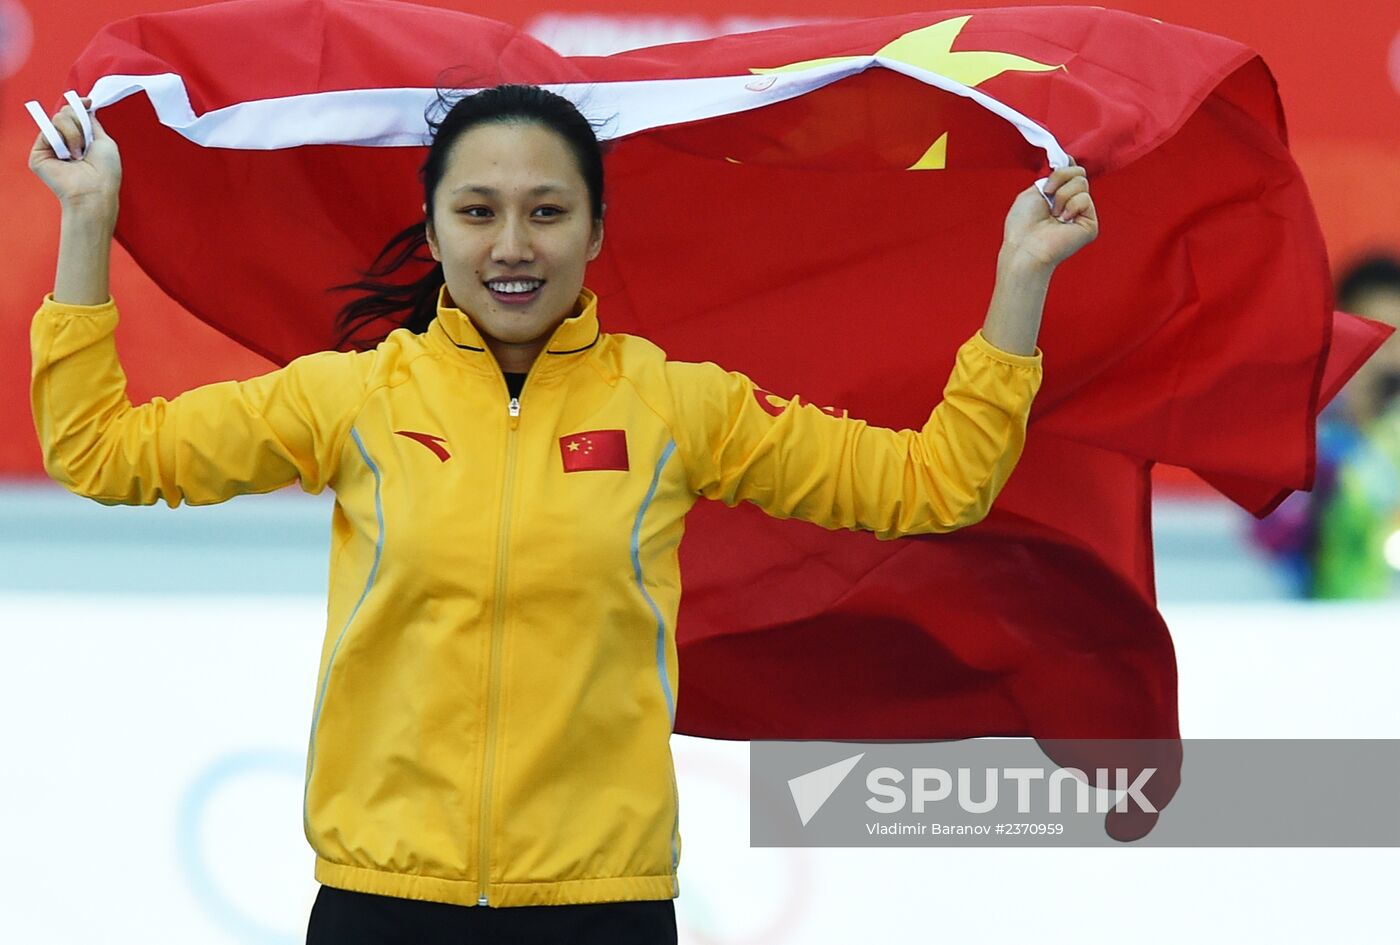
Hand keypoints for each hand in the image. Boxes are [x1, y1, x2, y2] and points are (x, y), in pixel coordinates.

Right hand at [28, 97, 121, 218]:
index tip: (88, 101)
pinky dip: (62, 138)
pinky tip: (68, 155)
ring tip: (78, 154)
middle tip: (85, 144)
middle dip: (78, 121)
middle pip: (65, 112)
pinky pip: (48, 130)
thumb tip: (85, 106)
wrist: (94, 190)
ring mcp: (51, 146)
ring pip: (57, 118)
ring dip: (73, 133)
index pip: (74, 114)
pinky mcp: (39, 153)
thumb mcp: (104, 141)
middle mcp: (65, 142)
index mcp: (81, 139)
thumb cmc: (105, 172)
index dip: (79, 105)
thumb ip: (92, 123)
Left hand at [999, 163, 1098, 270]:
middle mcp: (1071, 204)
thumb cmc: (1022, 226)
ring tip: (1053, 214)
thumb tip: (1067, 160)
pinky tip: (1063, 221)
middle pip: (1079, 173)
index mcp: (1058, 196)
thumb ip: (1051, 176)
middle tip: (1047, 194)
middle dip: (1060, 177)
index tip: (1058, 162)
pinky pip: (1085, 199)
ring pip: (1082, 183)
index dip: (1067, 165)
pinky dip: (1071, 206)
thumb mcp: (1033, 191)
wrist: (1025, 247)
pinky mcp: (1090, 224)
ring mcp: (1082, 214)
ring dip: (1062, 195)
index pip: (1072, 171)